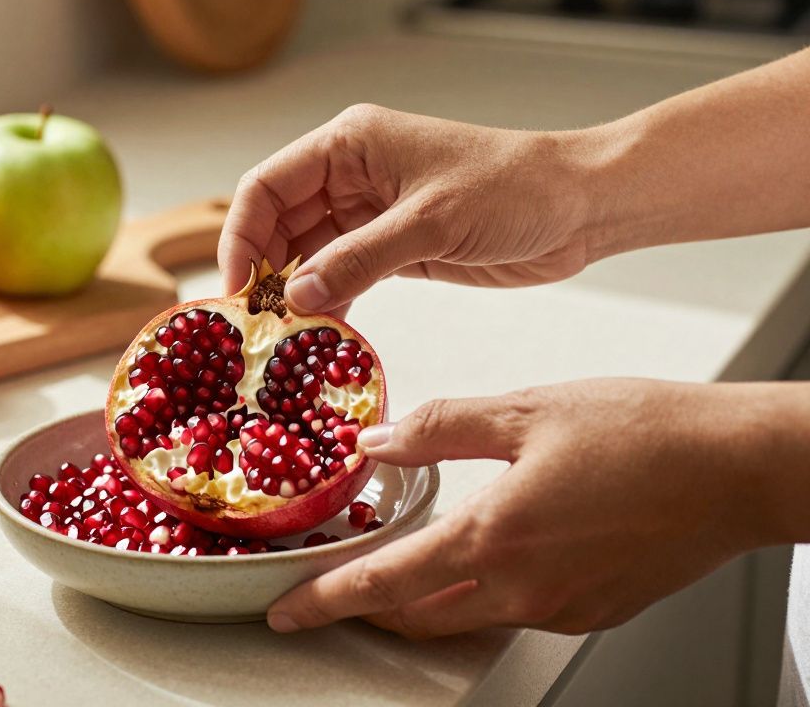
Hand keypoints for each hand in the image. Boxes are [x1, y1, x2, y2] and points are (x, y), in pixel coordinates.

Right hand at [218, 104, 600, 315]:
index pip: (267, 186)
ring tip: (280, 338)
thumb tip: (297, 296)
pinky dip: (329, 305)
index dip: (241, 236)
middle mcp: (351, 176)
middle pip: (279, 223)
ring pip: (307, 255)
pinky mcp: (394, 248)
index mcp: (350, 145)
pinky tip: (319, 336)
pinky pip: (342, 277)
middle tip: (254, 325)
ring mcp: (370, 213)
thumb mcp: (430, 223)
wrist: (580, 207)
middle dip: (264, 271)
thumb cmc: (514, 188)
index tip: (236, 289)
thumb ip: (359, 259)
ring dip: (294, 294)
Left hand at [266, 378, 803, 638]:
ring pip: (464, 616)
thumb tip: (378, 442)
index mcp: (495, 538)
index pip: (383, 585)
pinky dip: (479, 589)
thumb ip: (441, 429)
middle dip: (367, 605)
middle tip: (337, 581)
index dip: (326, 601)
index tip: (287, 612)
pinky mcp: (593, 610)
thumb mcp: (527, 410)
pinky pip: (515, 610)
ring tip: (406, 557)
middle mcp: (524, 589)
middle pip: (416, 615)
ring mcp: (561, 608)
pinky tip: (487, 550)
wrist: (740, 470)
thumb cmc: (646, 433)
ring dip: (423, 597)